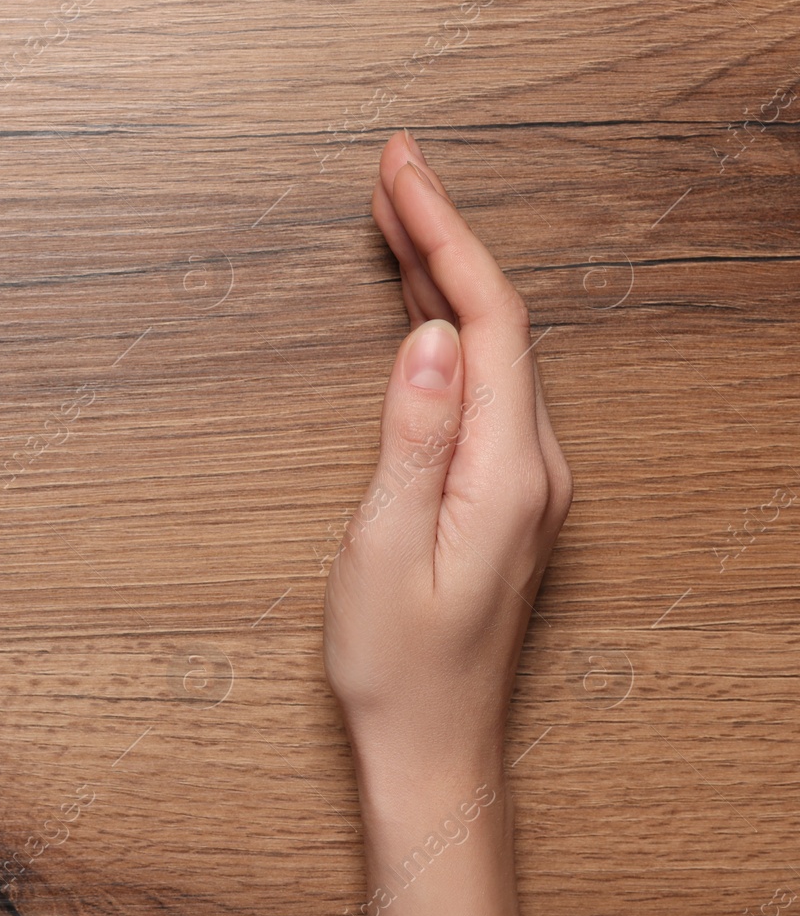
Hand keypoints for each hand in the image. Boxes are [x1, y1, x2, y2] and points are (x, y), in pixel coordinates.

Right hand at [320, 131, 570, 915]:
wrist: (433, 746)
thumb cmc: (399, 665)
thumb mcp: (383, 551)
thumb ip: (410, 439)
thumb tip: (426, 337)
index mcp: (508, 472)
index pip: (487, 320)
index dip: (446, 235)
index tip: (400, 173)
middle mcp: (533, 466)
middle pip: (498, 320)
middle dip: (444, 234)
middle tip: (392, 169)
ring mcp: (524, 480)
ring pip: (494, 346)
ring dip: (447, 273)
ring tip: (398, 215)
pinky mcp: (504, 493)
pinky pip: (485, 382)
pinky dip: (451, 326)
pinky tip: (422, 309)